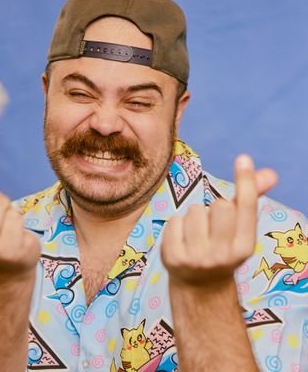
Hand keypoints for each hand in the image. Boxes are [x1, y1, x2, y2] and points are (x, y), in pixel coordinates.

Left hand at [161, 154, 276, 287]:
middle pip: (220, 205)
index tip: (243, 158)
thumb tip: (270, 173)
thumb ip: (249, 201)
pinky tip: (180, 240)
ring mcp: (197, 257)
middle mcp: (223, 254)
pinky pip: (174, 220)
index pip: (247, 207)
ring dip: (194, 217)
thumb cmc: (221, 248)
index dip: (246, 181)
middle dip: (214, 208)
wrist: (199, 286)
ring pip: (195, 210)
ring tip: (195, 235)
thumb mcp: (238, 231)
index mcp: (244, 246)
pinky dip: (176, 225)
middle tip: (211, 226)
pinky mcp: (174, 257)